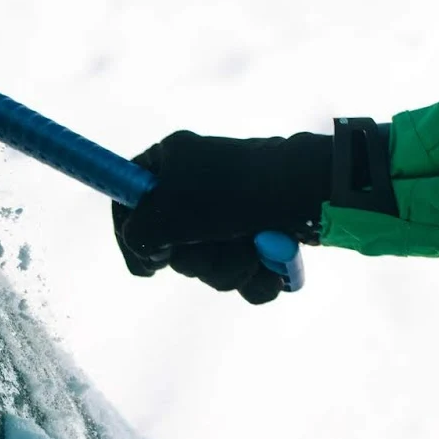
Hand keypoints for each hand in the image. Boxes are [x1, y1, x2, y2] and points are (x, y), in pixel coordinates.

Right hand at [111, 130, 331, 303]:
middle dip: (197, 258)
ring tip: (248, 250)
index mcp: (171, 163)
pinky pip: (243, 272)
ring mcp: (229, 212)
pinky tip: (266, 265)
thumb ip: (140, 233)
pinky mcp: (257, 233)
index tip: (148, 266)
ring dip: (228, 267)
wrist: (307, 191)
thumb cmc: (232, 192)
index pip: (130, 197)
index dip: (131, 235)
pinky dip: (255, 275)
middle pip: (172, 243)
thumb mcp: (170, 210)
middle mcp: (196, 186)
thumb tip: (148, 251)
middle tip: (211, 244)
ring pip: (209, 264)